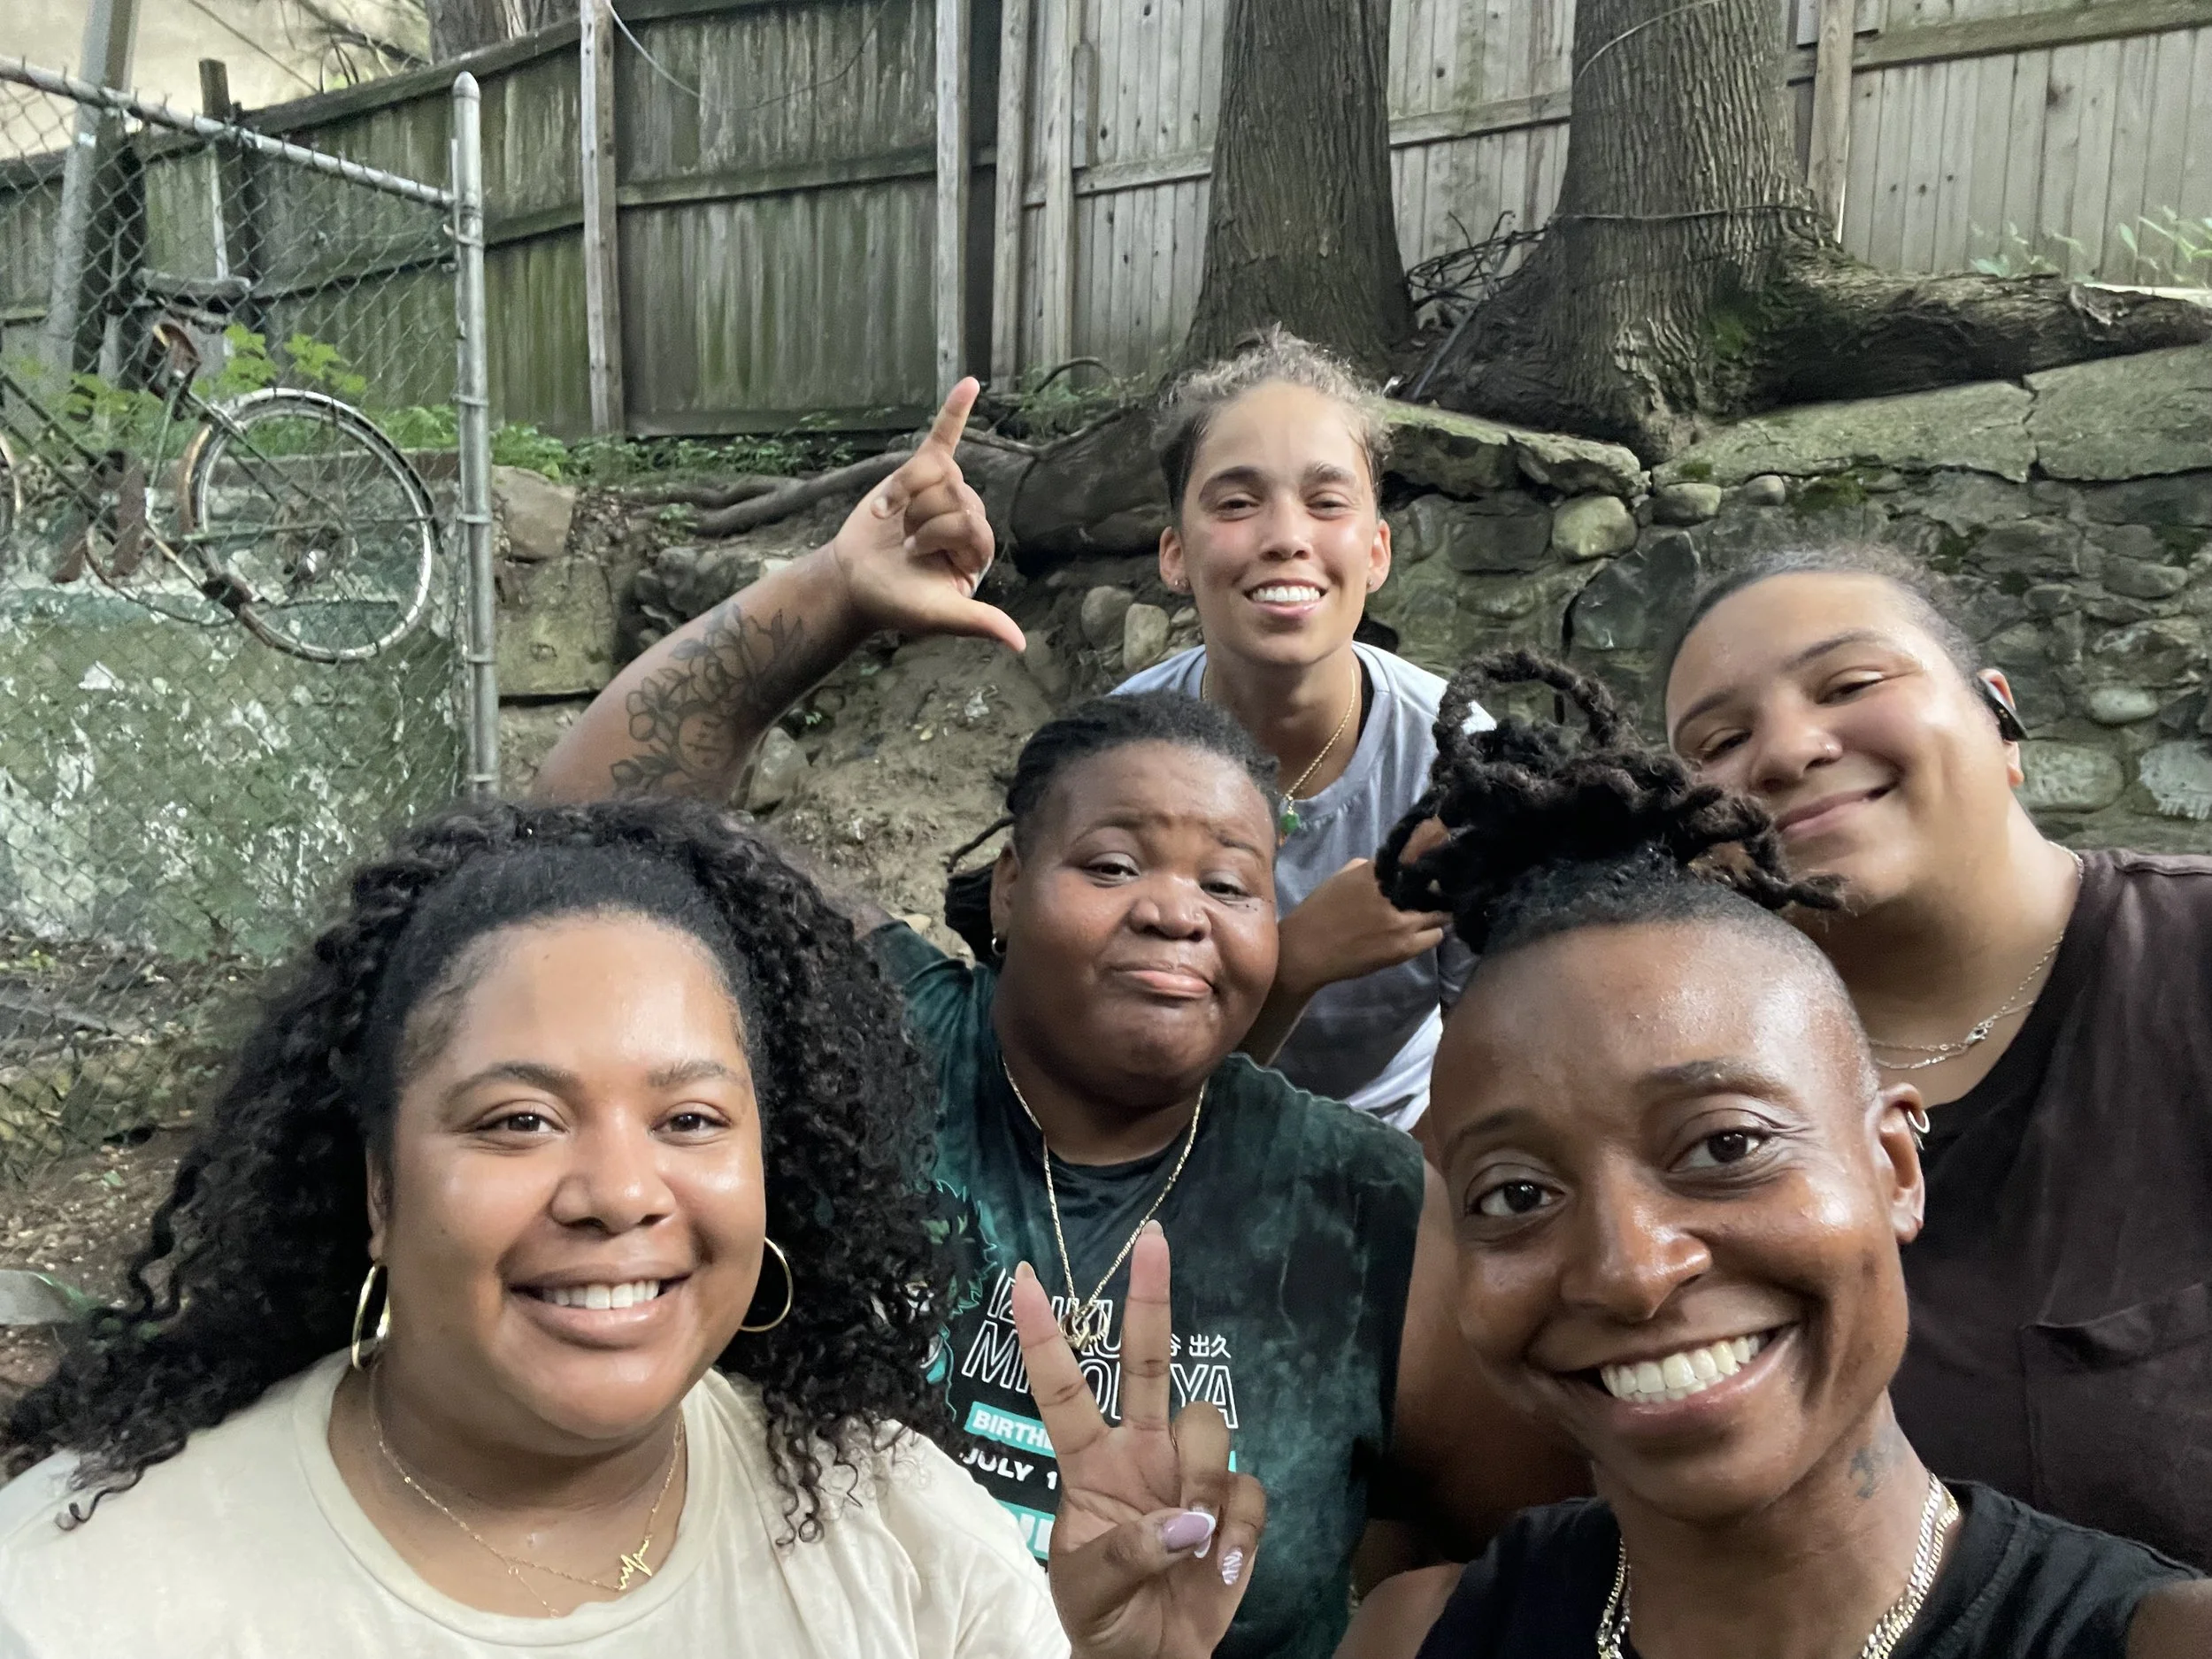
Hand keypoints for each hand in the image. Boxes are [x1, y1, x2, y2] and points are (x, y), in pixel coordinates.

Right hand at [826, 377, 1024, 651]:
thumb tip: (1019, 644)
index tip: (913, 557)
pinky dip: (955, 410)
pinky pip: (943, 437)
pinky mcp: (921, 472)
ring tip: (892, 521)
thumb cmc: (895, 602)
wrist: (853, 582)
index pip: (971, 521)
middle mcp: (968, 516)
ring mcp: (945, 491)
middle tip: (901, 544)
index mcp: (978, 548)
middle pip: (955, 494)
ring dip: (903, 494)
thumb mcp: (937, 615)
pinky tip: (970, 383)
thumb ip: (978, 622)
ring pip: (934, 471)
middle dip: (919, 518)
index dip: (937, 535)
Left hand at [1013, 1224, 1266, 1658]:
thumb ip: (1127, 1553)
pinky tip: (1218, 1567)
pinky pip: (1247, 1490)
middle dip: (1151, 1300)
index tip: (1024, 1278)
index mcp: (1089, 1462)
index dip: (1044, 1335)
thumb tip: (1184, 1525)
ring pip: (1206, 1427)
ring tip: (1191, 1548)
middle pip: (1148, 1361)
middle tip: (1152, 1239)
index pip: (1063, 1386)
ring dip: (1200, 1485)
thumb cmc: (1104, 1617)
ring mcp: (1188, 1474)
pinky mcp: (1233, 1506)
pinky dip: (1236, 1532)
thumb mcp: (1087, 1588)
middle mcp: (1140, 1450)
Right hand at [1277, 821, 1450, 996]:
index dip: (1425, 866)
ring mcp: (1402, 923)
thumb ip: (1369, 868)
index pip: (1417, 860)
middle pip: (1435, 888)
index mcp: (1376, 872)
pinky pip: (1434, 936)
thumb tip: (1392, 869)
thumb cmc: (1319, 911)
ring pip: (1441, 914)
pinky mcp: (1404, 948)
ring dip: (1436, 914)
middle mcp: (1394, 894)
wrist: (1306, 950)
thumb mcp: (1341, 877)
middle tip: (1432, 896)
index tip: (1429, 870)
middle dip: (1435, 891)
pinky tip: (1422, 933)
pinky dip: (1431, 932)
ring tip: (1429, 917)